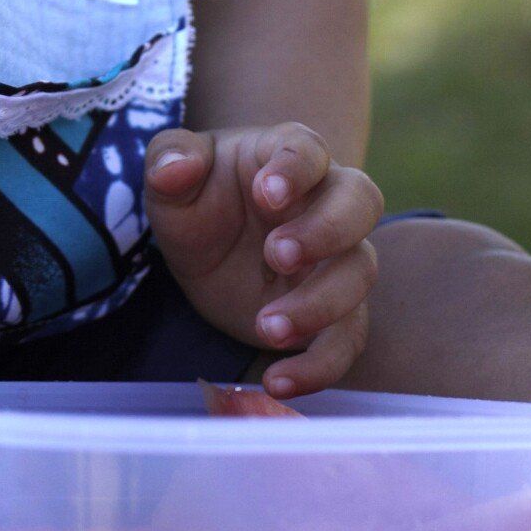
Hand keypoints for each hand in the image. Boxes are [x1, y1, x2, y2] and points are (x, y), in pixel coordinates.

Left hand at [144, 124, 382, 399]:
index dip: (295, 168)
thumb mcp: (171, 179)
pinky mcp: (336, 312)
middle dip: (326, 230)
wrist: (209, 251)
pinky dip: (321, 365)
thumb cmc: (198, 199)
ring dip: (320, 303)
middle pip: (360, 201)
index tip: (265, 193)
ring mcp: (337, 258)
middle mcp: (326, 200)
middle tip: (277, 254)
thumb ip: (170, 161)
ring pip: (359, 272)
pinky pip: (348, 338)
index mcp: (288, 155)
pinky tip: (278, 382)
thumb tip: (176, 167)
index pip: (308, 149)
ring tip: (266, 327)